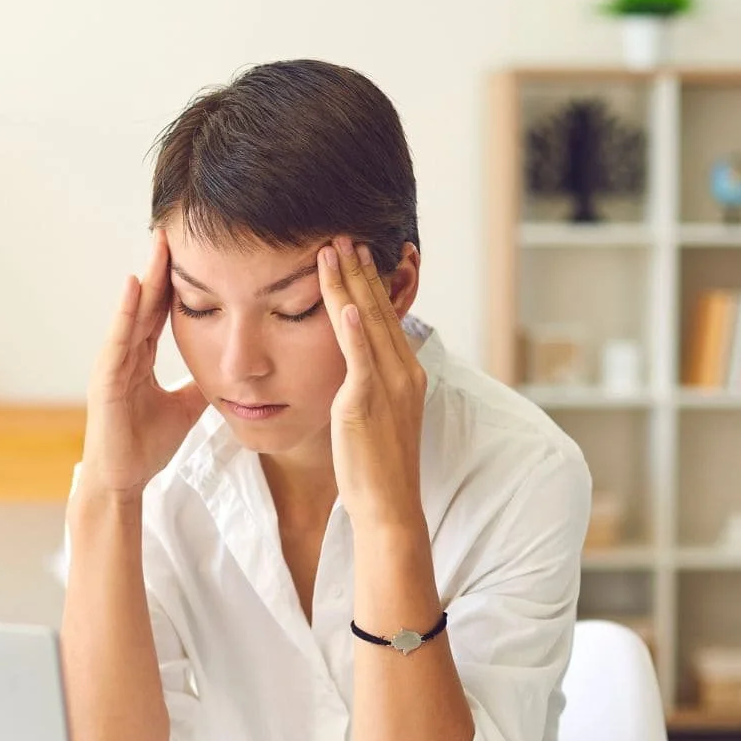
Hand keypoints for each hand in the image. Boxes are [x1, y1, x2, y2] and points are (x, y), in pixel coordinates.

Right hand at [78, 229, 208, 498]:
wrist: (123, 481)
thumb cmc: (145, 445)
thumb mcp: (185, 407)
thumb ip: (200, 384)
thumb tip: (226, 368)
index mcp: (142, 359)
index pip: (160, 311)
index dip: (175, 281)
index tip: (191, 250)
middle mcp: (125, 355)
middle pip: (146, 303)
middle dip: (160, 267)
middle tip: (172, 229)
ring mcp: (113, 365)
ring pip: (132, 313)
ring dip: (145, 278)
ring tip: (158, 244)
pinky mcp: (105, 380)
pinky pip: (118, 338)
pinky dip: (127, 311)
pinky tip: (137, 285)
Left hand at [316, 236, 426, 531]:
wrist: (389, 506)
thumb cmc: (376, 468)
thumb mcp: (375, 417)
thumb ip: (367, 386)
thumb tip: (352, 368)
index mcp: (406, 374)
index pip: (386, 317)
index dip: (370, 283)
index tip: (355, 254)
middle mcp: (403, 372)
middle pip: (379, 309)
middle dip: (360, 270)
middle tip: (343, 234)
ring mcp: (387, 386)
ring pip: (368, 322)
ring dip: (351, 284)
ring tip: (335, 250)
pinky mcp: (365, 402)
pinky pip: (360, 357)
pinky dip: (355, 327)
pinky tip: (347, 302)